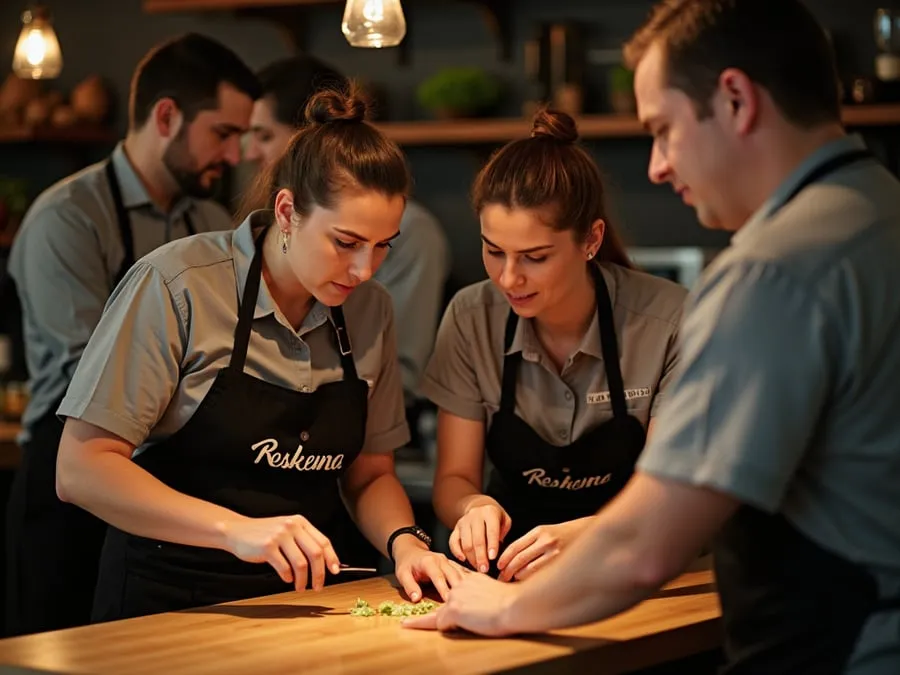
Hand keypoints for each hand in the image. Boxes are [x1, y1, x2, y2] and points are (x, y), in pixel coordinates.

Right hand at [220, 514, 339, 591]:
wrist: (237, 531)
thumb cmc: (264, 534)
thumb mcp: (287, 530)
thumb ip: (303, 541)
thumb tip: (325, 562)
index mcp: (300, 522)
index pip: (323, 541)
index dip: (332, 558)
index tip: (335, 572)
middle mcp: (292, 526)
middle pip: (316, 553)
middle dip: (320, 573)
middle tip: (318, 587)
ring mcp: (280, 536)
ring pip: (301, 563)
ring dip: (303, 580)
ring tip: (301, 587)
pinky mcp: (267, 547)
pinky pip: (284, 568)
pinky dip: (288, 577)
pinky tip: (286, 579)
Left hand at [392, 537, 468, 601]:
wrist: (411, 550)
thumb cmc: (407, 564)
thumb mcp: (402, 574)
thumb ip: (410, 586)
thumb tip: (416, 599)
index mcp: (429, 562)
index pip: (438, 577)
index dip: (444, 589)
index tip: (448, 600)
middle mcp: (441, 560)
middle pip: (453, 574)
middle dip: (459, 588)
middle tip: (465, 601)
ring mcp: (448, 561)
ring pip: (460, 573)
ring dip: (466, 585)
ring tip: (472, 598)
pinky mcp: (452, 564)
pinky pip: (462, 572)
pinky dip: (468, 580)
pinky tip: (476, 589)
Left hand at [401, 572, 519, 635]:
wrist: (514, 605)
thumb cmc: (514, 602)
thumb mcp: (497, 590)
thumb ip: (486, 592)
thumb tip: (486, 600)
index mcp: (473, 578)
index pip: (454, 573)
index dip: (446, 573)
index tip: (440, 569)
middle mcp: (461, 584)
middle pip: (440, 590)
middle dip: (428, 598)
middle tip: (416, 609)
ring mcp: (456, 596)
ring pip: (436, 612)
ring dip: (422, 621)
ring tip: (407, 623)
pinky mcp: (454, 609)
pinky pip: (439, 622)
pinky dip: (430, 627)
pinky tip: (415, 628)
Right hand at [449, 497, 511, 572]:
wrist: (479, 506)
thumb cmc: (495, 518)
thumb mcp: (505, 520)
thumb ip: (504, 532)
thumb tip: (497, 549)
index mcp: (489, 512)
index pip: (491, 530)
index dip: (492, 545)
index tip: (493, 558)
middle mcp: (475, 516)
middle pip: (477, 539)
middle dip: (481, 557)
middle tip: (484, 569)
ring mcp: (463, 522)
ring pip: (465, 543)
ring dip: (471, 558)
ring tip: (478, 568)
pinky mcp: (455, 528)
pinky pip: (453, 542)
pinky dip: (457, 552)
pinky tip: (463, 560)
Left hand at [496, 519, 587, 581]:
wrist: (586, 533)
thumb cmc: (562, 534)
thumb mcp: (544, 532)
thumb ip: (528, 543)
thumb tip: (511, 561)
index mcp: (539, 531)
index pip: (515, 547)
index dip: (504, 559)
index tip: (498, 567)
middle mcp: (546, 542)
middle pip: (520, 559)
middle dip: (508, 571)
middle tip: (501, 579)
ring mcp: (555, 554)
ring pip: (529, 570)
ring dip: (518, 577)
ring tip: (512, 582)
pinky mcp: (561, 564)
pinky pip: (541, 575)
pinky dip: (531, 580)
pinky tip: (527, 583)